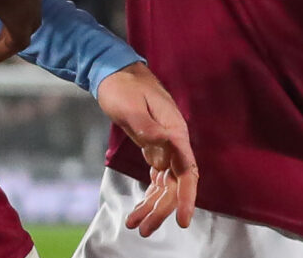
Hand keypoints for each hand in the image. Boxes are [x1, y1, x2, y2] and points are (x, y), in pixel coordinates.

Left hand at [95, 63, 197, 235]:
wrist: (115, 71)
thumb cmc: (123, 87)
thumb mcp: (131, 106)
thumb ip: (148, 128)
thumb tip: (165, 146)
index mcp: (174, 131)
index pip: (187, 171)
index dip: (186, 197)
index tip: (182, 219)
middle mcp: (174, 141)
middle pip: (176, 183)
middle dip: (162, 209)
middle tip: (144, 229)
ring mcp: (165, 145)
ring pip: (165, 184)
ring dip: (153, 206)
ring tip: (136, 225)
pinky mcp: (154, 147)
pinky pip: (157, 177)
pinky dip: (149, 194)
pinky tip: (140, 209)